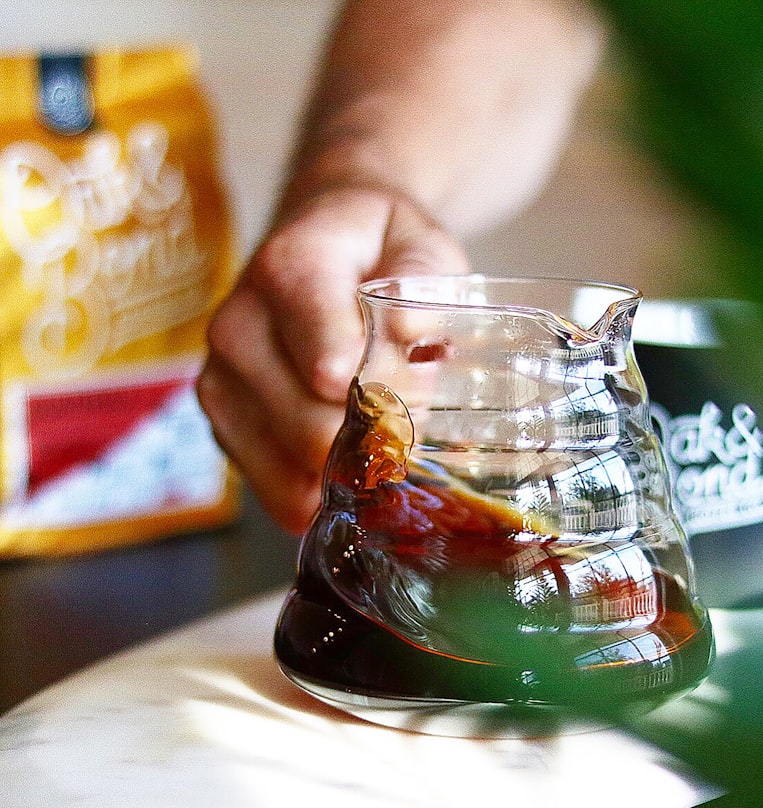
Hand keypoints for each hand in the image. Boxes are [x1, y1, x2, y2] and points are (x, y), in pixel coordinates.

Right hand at [197, 185, 467, 533]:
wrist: (321, 242)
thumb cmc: (379, 251)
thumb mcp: (421, 245)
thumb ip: (424, 281)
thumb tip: (411, 333)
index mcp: (288, 272)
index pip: (331, 367)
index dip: (389, 394)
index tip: (420, 377)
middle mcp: (238, 327)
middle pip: (317, 430)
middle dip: (378, 433)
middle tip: (409, 403)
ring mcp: (221, 381)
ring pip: (299, 470)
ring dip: (354, 463)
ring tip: (376, 420)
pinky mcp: (223, 425)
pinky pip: (281, 493)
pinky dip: (327, 487)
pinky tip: (350, 453)